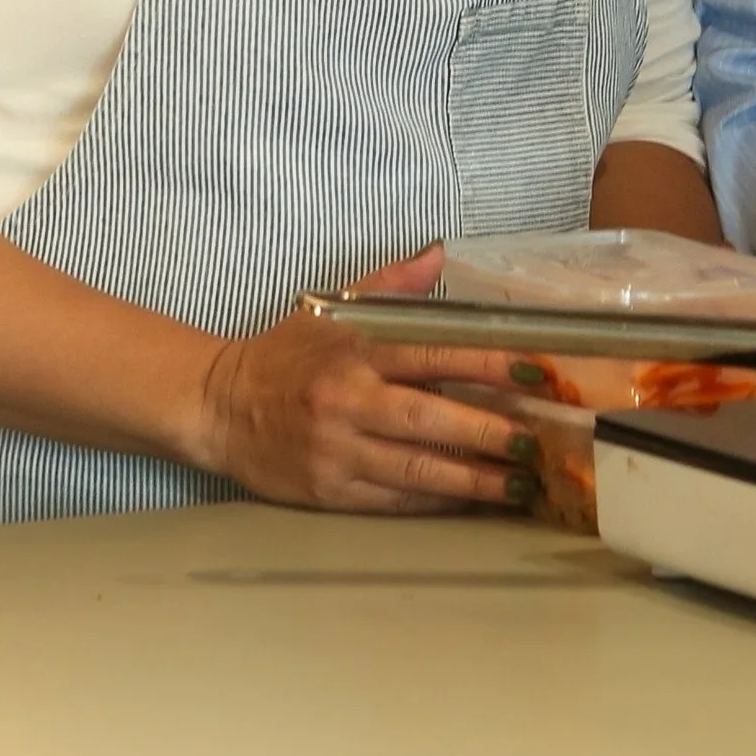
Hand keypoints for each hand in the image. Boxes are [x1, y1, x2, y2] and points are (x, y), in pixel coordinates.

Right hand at [194, 249, 536, 511]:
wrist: (216, 408)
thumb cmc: (283, 357)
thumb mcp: (328, 311)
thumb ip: (389, 286)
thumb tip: (438, 254)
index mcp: (355, 352)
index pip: (432, 355)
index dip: (487, 364)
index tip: (533, 372)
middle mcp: (349, 402)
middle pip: (431, 419)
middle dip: (489, 432)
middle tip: (538, 441)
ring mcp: (338, 451)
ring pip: (418, 469)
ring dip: (475, 479)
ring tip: (521, 482)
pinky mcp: (329, 491)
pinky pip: (394, 500)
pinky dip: (437, 500)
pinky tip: (473, 499)